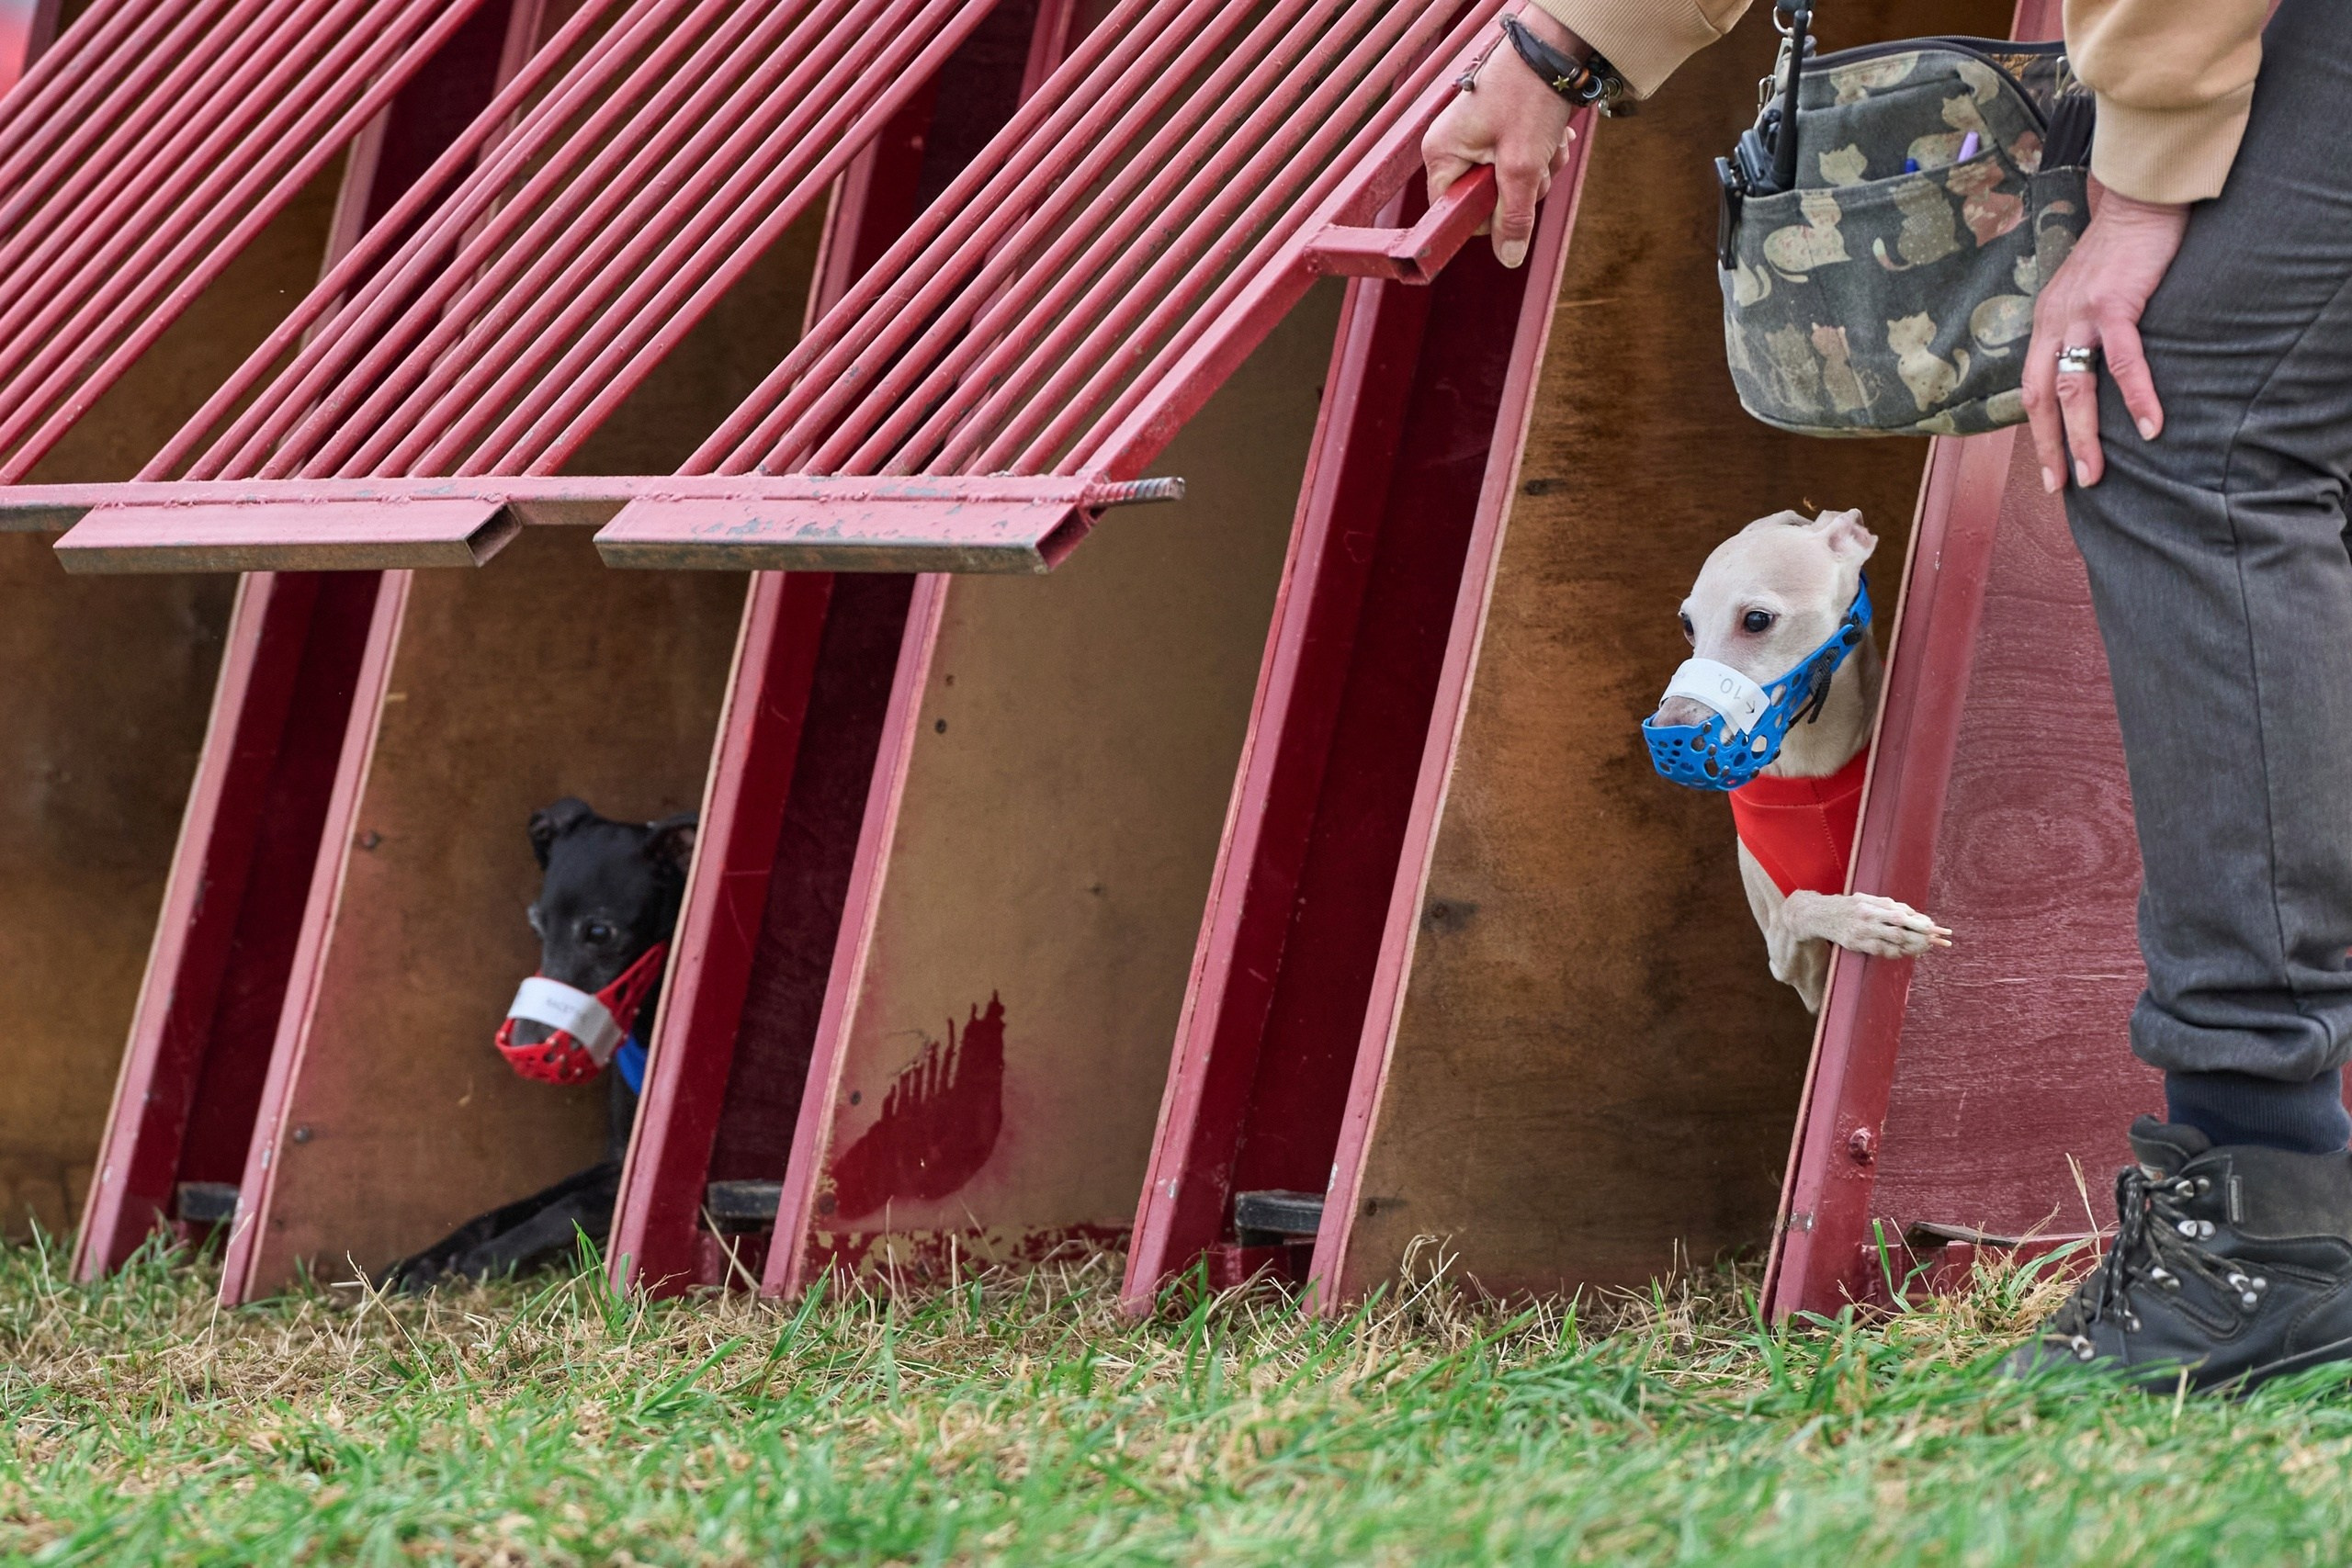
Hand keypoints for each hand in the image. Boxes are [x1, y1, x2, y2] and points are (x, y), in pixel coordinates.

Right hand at [1421, 6, 1578, 268]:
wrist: (1554, 48)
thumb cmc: (1529, 96)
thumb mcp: (1522, 165)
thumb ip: (1514, 216)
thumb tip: (1508, 258)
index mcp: (1443, 154)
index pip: (1454, 213)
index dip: (1487, 216)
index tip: (1512, 201)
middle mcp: (1454, 146)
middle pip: (1487, 200)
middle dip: (1522, 190)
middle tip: (1536, 164)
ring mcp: (1478, 137)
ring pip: (1510, 183)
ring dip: (1538, 171)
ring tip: (1548, 144)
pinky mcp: (1501, 130)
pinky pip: (1521, 162)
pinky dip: (1542, 154)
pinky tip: (1552, 135)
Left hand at [2022, 181, 2189, 491]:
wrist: (2139, 200)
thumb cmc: (2121, 249)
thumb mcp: (2087, 293)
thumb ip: (2081, 329)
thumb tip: (2092, 368)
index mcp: (2044, 322)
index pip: (2031, 387)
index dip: (2036, 430)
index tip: (2047, 467)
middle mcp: (2053, 322)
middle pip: (2043, 397)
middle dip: (2050, 447)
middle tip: (2061, 487)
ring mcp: (2080, 314)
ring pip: (2075, 388)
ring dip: (2085, 437)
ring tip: (2096, 476)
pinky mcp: (2114, 304)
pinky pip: (2123, 360)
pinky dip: (2135, 397)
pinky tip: (2149, 428)